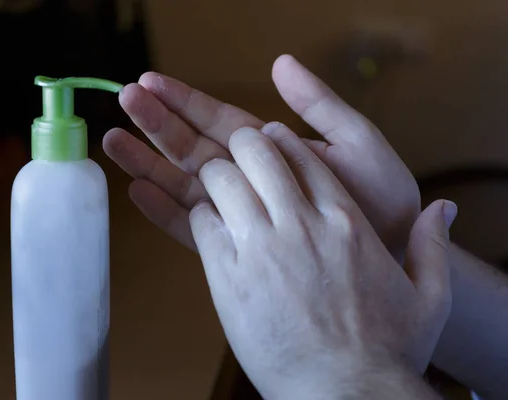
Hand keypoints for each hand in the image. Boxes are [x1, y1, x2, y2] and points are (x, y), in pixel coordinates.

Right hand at [103, 55, 418, 258]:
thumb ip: (319, 105)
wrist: (393, 256)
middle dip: (157, 124)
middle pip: (193, 147)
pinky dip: (166, 210)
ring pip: (186, 183)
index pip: (218, 120)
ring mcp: (243, 214)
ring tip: (114, 140)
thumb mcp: (357, 142)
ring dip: (150, 162)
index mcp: (273, 150)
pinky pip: (196, 227)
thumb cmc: (383, 200)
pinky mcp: (240, 247)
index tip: (150, 81)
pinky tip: (139, 192)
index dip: (184, 100)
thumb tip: (280, 63)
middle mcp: (252, 180)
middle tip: (122, 100)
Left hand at [190, 125, 455, 398]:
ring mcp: (262, 248)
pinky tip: (208, 222)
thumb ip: (434, 246)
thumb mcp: (428, 297)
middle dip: (243, 144)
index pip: (303, 155)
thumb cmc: (387, 351)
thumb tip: (445, 208)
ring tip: (219, 186)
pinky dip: (201, 214)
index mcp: (346, 221)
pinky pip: (202, 221)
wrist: (345, 394)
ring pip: (223, 178)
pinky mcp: (229, 277)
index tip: (271, 138)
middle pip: (257, 152)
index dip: (281, 139)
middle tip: (238, 155)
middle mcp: (302, 225)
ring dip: (218, 175)